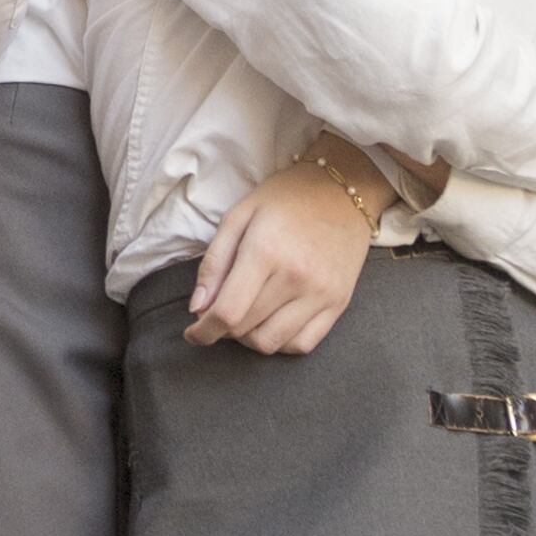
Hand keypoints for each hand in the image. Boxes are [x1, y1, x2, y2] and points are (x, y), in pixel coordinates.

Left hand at [185, 160, 384, 357]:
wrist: (343, 190)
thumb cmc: (285, 199)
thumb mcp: (239, 216)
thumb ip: (214, 263)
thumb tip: (198, 307)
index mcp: (265, 252)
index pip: (228, 312)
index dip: (203, 331)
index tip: (193, 333)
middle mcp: (296, 278)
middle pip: (245, 329)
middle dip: (221, 330)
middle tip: (218, 313)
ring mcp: (321, 294)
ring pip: (271, 343)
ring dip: (248, 339)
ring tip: (244, 318)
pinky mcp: (338, 303)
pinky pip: (302, 344)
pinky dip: (279, 343)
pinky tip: (270, 324)